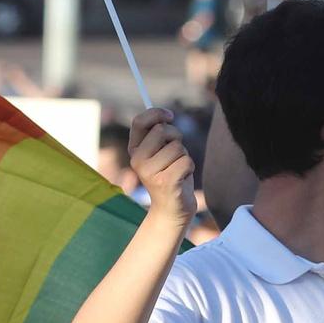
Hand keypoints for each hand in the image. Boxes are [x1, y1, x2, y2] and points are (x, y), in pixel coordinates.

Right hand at [129, 108, 197, 225]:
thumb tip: (165, 115)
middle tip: (175, 154)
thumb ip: (160, 135)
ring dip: (184, 156)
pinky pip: (186, 161)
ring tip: (177, 170)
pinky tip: (181, 179)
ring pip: (177, 147)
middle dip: (176, 138)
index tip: (170, 116)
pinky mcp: (164, 182)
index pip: (139, 122)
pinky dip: (189, 168)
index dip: (156, 113)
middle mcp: (137, 160)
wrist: (171, 209)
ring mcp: (149, 172)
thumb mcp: (161, 153)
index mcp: (134, 150)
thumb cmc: (170, 175)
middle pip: (162, 131)